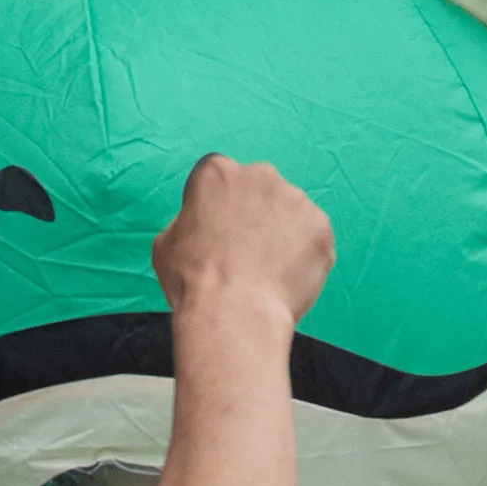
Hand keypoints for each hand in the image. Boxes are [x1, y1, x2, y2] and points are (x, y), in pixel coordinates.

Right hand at [152, 154, 332, 327]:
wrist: (235, 313)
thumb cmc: (193, 280)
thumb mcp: (166, 243)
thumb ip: (188, 221)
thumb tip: (200, 225)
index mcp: (217, 172)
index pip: (220, 179)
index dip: (218, 207)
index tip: (218, 232)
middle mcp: (259, 174)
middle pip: (259, 190)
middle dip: (255, 214)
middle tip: (246, 252)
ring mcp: (295, 198)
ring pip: (289, 213)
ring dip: (282, 233)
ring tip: (268, 270)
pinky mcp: (320, 225)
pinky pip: (312, 237)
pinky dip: (304, 254)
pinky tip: (288, 278)